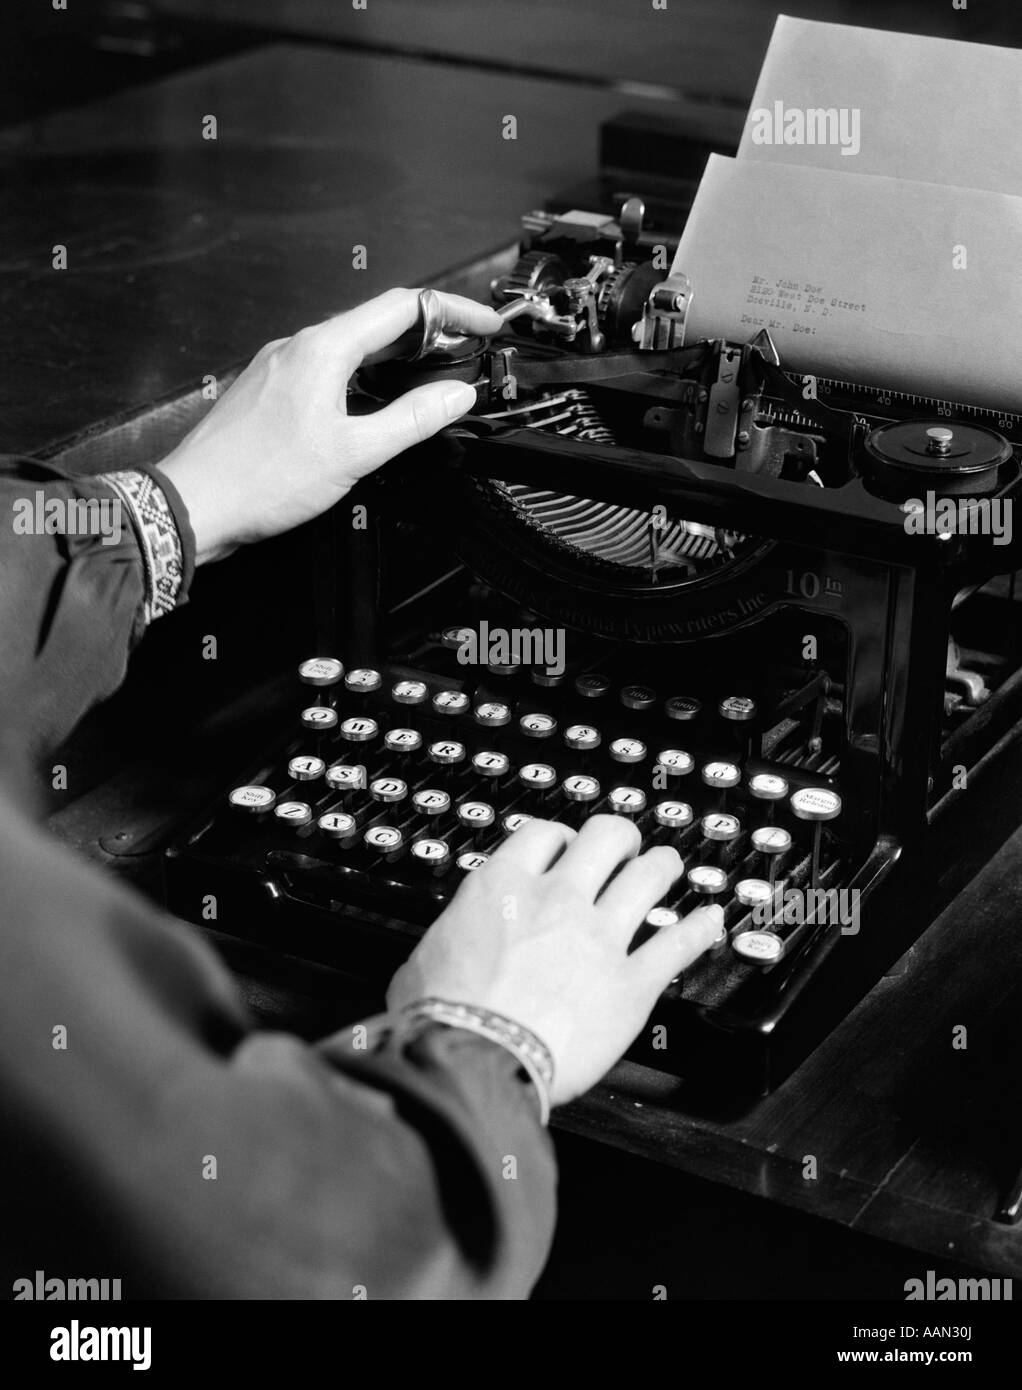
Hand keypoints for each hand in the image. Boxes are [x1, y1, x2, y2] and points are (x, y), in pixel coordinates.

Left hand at [156, 288, 502, 563]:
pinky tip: (369, 403)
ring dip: (393, 354)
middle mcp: (297, 347)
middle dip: (427, 332)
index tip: (484, 323)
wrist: (195, 503)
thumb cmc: (261, 479)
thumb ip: (411, 420)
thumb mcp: (354, 453)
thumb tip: (454, 396)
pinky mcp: (268, 390)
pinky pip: (324, 367)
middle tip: (464, 352)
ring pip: (349, 345)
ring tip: (426, 376)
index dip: (452, 311)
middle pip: (376, 321)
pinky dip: (360, 374)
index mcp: (322, 349)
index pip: (403, 308)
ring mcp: (279, 366)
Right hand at [387, 816, 722, 1106]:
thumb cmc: (440, 1017)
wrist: (470, 1062)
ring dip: (662, 866)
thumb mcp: (426, 956)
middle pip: (607, 837)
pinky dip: (701, 928)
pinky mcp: (632, 984)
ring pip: (649, 876)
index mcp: (504, 887)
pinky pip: (679, 944)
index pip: (546, 834)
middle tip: (623, 849)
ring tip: (667, 867)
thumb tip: (449, 947)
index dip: (561, 837)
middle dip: (620, 838)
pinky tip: (711, 920)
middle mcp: (558, 900)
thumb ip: (455, 937)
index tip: (565, 848)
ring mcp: (600, 938)